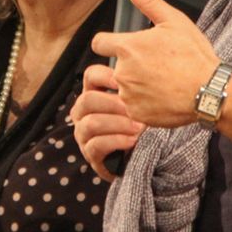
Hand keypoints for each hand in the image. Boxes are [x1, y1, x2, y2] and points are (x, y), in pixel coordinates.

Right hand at [72, 64, 144, 180]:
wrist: (140, 156)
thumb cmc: (138, 125)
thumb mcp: (138, 104)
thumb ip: (138, 89)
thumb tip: (148, 75)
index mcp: (94, 93)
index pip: (91, 75)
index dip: (106, 75)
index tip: (125, 82)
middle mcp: (83, 112)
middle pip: (87, 100)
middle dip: (113, 104)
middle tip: (135, 109)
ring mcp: (83, 134)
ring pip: (91, 123)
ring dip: (118, 124)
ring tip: (139, 127)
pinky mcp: (90, 154)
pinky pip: (97, 145)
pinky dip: (117, 141)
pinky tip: (133, 141)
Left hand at [90, 0, 218, 128]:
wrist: (209, 91)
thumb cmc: (194, 56)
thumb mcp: (173, 21)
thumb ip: (147, 1)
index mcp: (127, 47)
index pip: (99, 43)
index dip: (108, 43)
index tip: (119, 46)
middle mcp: (122, 72)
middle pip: (111, 67)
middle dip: (125, 66)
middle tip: (149, 67)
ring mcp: (128, 95)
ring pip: (120, 88)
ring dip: (132, 86)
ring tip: (157, 83)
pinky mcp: (136, 114)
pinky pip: (130, 108)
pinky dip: (141, 104)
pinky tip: (159, 97)